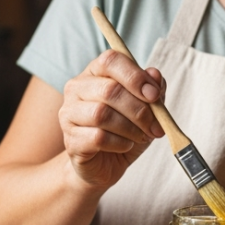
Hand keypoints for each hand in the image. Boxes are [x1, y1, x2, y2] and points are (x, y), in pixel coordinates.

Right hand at [59, 50, 166, 189]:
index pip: (111, 60)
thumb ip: (152, 90)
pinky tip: (126, 145)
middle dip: (139, 110)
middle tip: (156, 126)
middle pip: (109, 90)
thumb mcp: (146, 108)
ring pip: (102, 114)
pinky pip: (98, 137)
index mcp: (95, 72)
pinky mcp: (70, 139)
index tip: (154, 95)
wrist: (106, 165)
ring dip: (131, 128)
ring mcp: (69, 114)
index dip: (135, 76)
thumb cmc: (125, 131)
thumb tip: (155, 75)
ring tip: (141, 136)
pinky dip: (120, 143)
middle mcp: (77, 88)